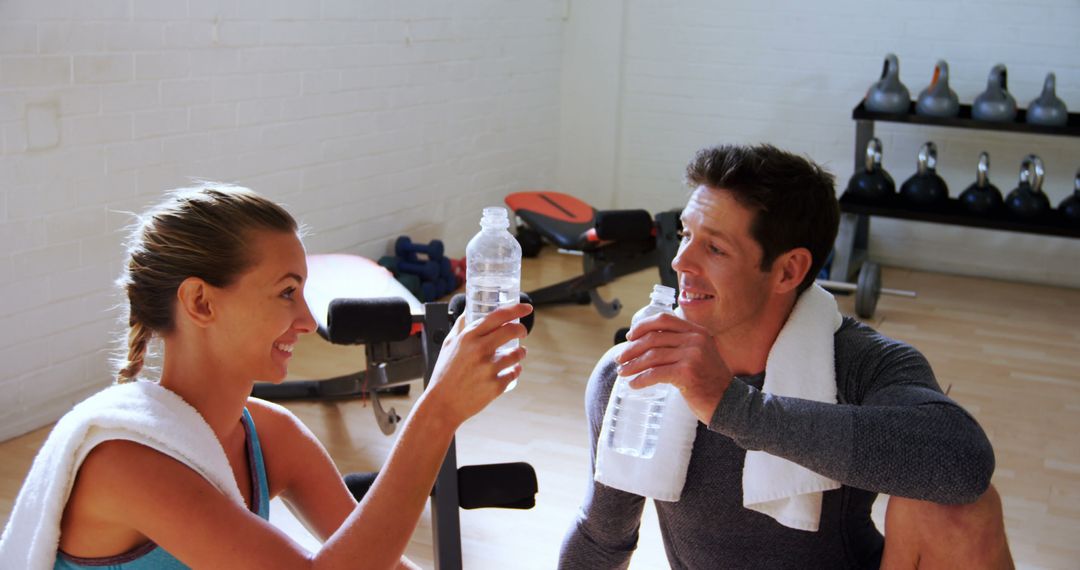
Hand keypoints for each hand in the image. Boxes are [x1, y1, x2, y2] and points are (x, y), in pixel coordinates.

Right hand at [422, 303, 532, 427]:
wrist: (442, 404)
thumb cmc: (444, 374)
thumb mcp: (448, 345)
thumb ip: (460, 327)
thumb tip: (468, 311)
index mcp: (468, 337)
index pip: (498, 316)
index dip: (516, 309)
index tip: (527, 308)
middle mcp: (480, 350)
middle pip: (512, 331)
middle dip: (522, 329)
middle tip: (522, 332)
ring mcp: (489, 369)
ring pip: (517, 353)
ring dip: (521, 352)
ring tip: (518, 353)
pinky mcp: (496, 386)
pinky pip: (514, 373)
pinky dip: (515, 370)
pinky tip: (511, 370)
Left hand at [615, 312, 732, 423]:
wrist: (729, 402)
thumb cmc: (709, 381)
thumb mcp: (699, 354)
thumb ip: (681, 344)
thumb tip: (646, 343)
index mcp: (697, 331)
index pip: (663, 319)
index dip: (642, 326)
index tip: (630, 337)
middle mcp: (695, 340)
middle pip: (653, 338)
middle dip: (632, 349)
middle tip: (620, 359)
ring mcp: (692, 355)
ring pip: (652, 356)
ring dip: (633, 365)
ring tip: (623, 373)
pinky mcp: (687, 373)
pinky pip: (655, 374)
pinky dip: (641, 380)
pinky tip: (634, 384)